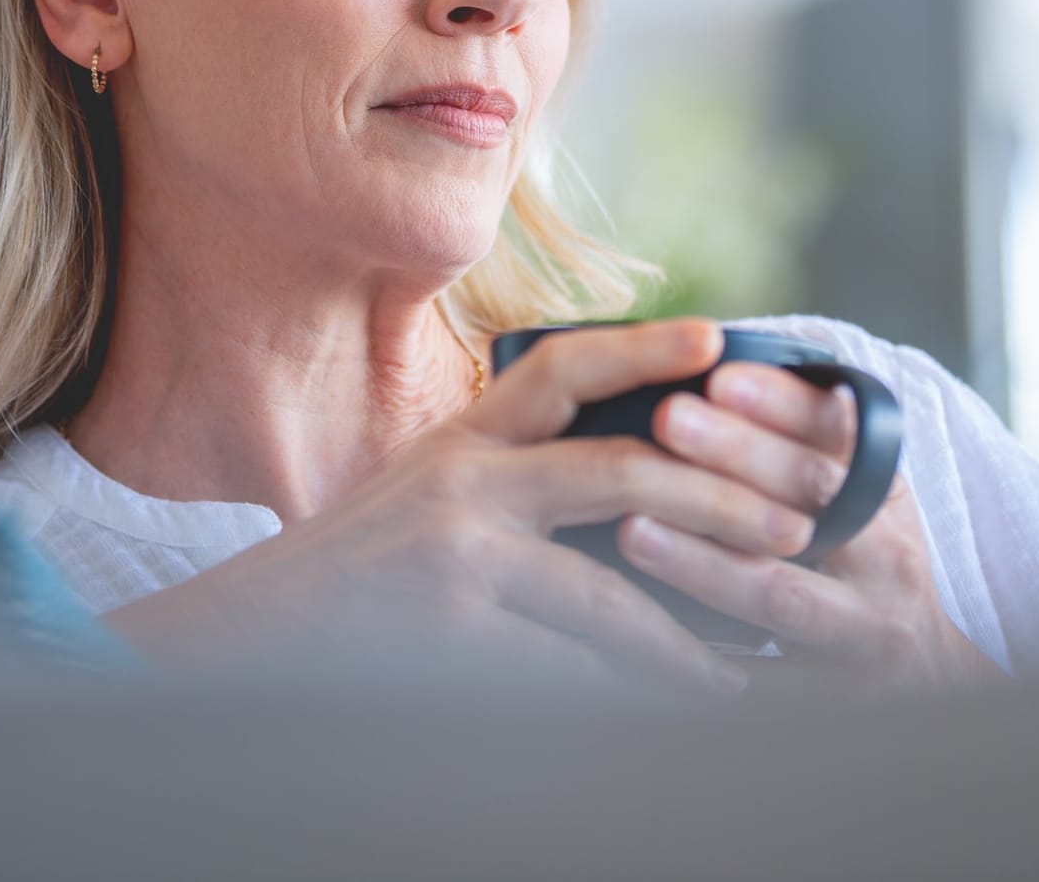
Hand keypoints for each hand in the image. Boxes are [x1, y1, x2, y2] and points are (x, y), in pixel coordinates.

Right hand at [104, 319, 816, 695]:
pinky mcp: (447, 634)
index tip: (720, 336)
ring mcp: (453, 557)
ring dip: (689, 629)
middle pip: (620, 474)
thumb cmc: (357, 571)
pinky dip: (627, 689)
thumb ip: (514, 474)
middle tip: (792, 524)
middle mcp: (461, 482)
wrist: (246, 639)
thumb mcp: (428, 493)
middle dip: (719, 501)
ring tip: (752, 650)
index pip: (562, 367)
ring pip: (606, 590)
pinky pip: (564, 668)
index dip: (645, 346)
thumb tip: (641, 476)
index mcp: (464, 439)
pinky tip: (675, 701)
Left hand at [621, 361, 1003, 691]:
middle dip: (738, 457)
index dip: (782, 404)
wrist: (934, 681)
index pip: (838, 437)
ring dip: (707, 562)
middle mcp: (884, 560)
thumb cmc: (871, 566)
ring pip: (782, 595)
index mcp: (886, 498)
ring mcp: (859, 633)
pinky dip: (702, 663)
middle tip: (666, 417)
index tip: (719, 372)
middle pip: (812, 504)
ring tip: (634, 528)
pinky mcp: (827, 699)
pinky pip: (757, 684)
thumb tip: (714, 364)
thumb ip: (813, 442)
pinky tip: (644, 636)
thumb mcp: (865, 497)